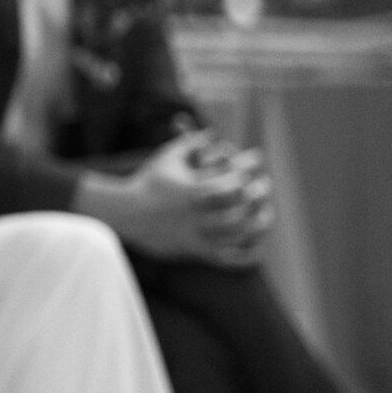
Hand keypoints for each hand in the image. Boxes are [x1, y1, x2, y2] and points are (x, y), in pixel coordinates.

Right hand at [75, 131, 273, 267]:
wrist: (125, 213)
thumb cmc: (148, 181)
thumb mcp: (168, 157)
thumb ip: (192, 142)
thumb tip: (214, 133)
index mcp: (194, 190)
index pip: (234, 180)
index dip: (250, 167)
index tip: (257, 159)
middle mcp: (198, 214)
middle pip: (241, 207)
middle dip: (258, 195)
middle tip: (265, 186)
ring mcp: (197, 235)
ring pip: (238, 234)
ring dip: (258, 224)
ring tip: (266, 215)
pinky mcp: (193, 251)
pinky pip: (226, 259)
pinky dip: (244, 256)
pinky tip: (257, 248)